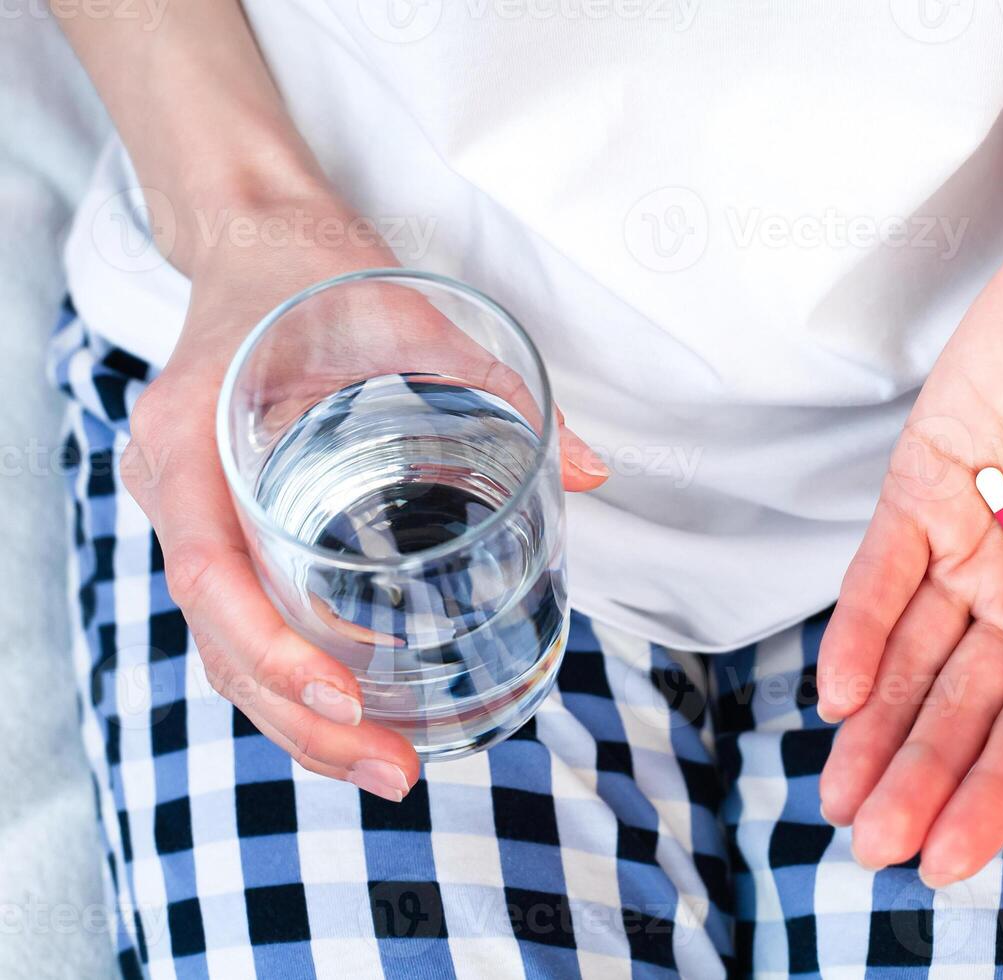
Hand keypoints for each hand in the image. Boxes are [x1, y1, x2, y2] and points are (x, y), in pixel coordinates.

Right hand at [121, 196, 607, 799]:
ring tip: (390, 768)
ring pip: (228, 646)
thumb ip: (492, 384)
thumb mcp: (404, 312)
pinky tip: (358, 710)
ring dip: (300, 719)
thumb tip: (594, 471)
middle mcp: (176, 491)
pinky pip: (244, 618)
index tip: (342, 694)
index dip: (269, 647)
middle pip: (219, 639)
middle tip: (396, 772)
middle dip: (302, 720)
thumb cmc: (316, 275)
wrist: (257, 244)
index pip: (210, 571)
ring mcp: (193, 517)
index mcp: (192, 439)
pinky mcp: (226, 527)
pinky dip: (294, 674)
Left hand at [815, 195, 1002, 885]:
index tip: (949, 861)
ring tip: (840, 798)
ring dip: (876, 726)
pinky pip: (881, 570)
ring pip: (912, 654)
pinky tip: (835, 693)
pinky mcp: (922, 484)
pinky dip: (860, 629)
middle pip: (962, 704)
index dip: (992, 795)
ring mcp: (970, 540)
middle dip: (918, 776)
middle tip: (872, 847)